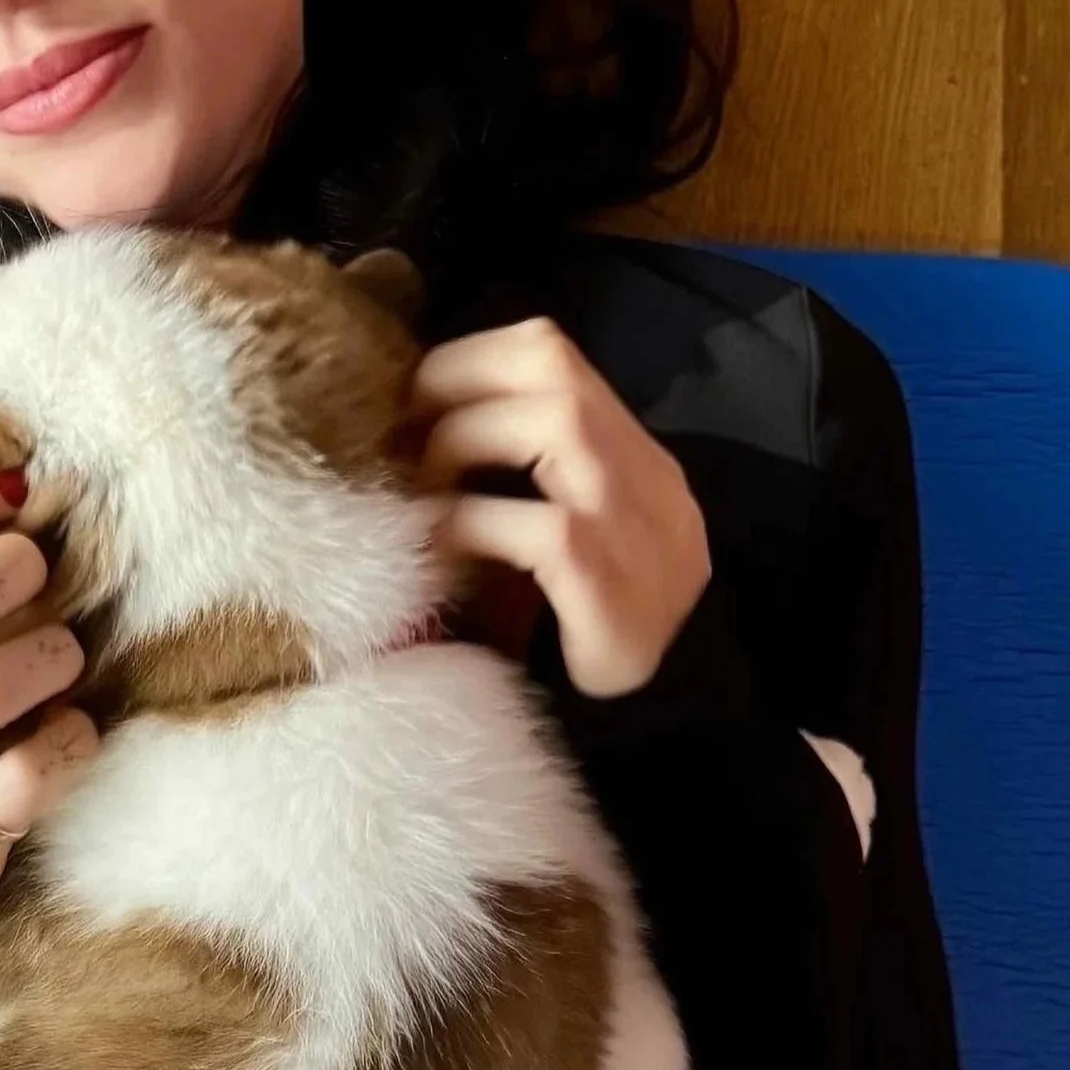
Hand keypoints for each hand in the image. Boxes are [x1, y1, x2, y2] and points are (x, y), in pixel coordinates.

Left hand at [397, 315, 712, 697]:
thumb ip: (524, 478)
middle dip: (460, 385)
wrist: (664, 716)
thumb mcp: (565, 532)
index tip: (414, 400)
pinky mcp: (611, 586)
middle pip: (556, 369)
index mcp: (631, 454)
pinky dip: (473, 527)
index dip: (472, 359)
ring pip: (558, 425)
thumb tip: (412, 435)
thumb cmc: (585, 624)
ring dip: (466, 443)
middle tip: (405, 437)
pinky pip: (540, 528)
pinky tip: (442, 553)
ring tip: (425, 492)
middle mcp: (643, 476)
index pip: (554, 353)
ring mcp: (635, 526)